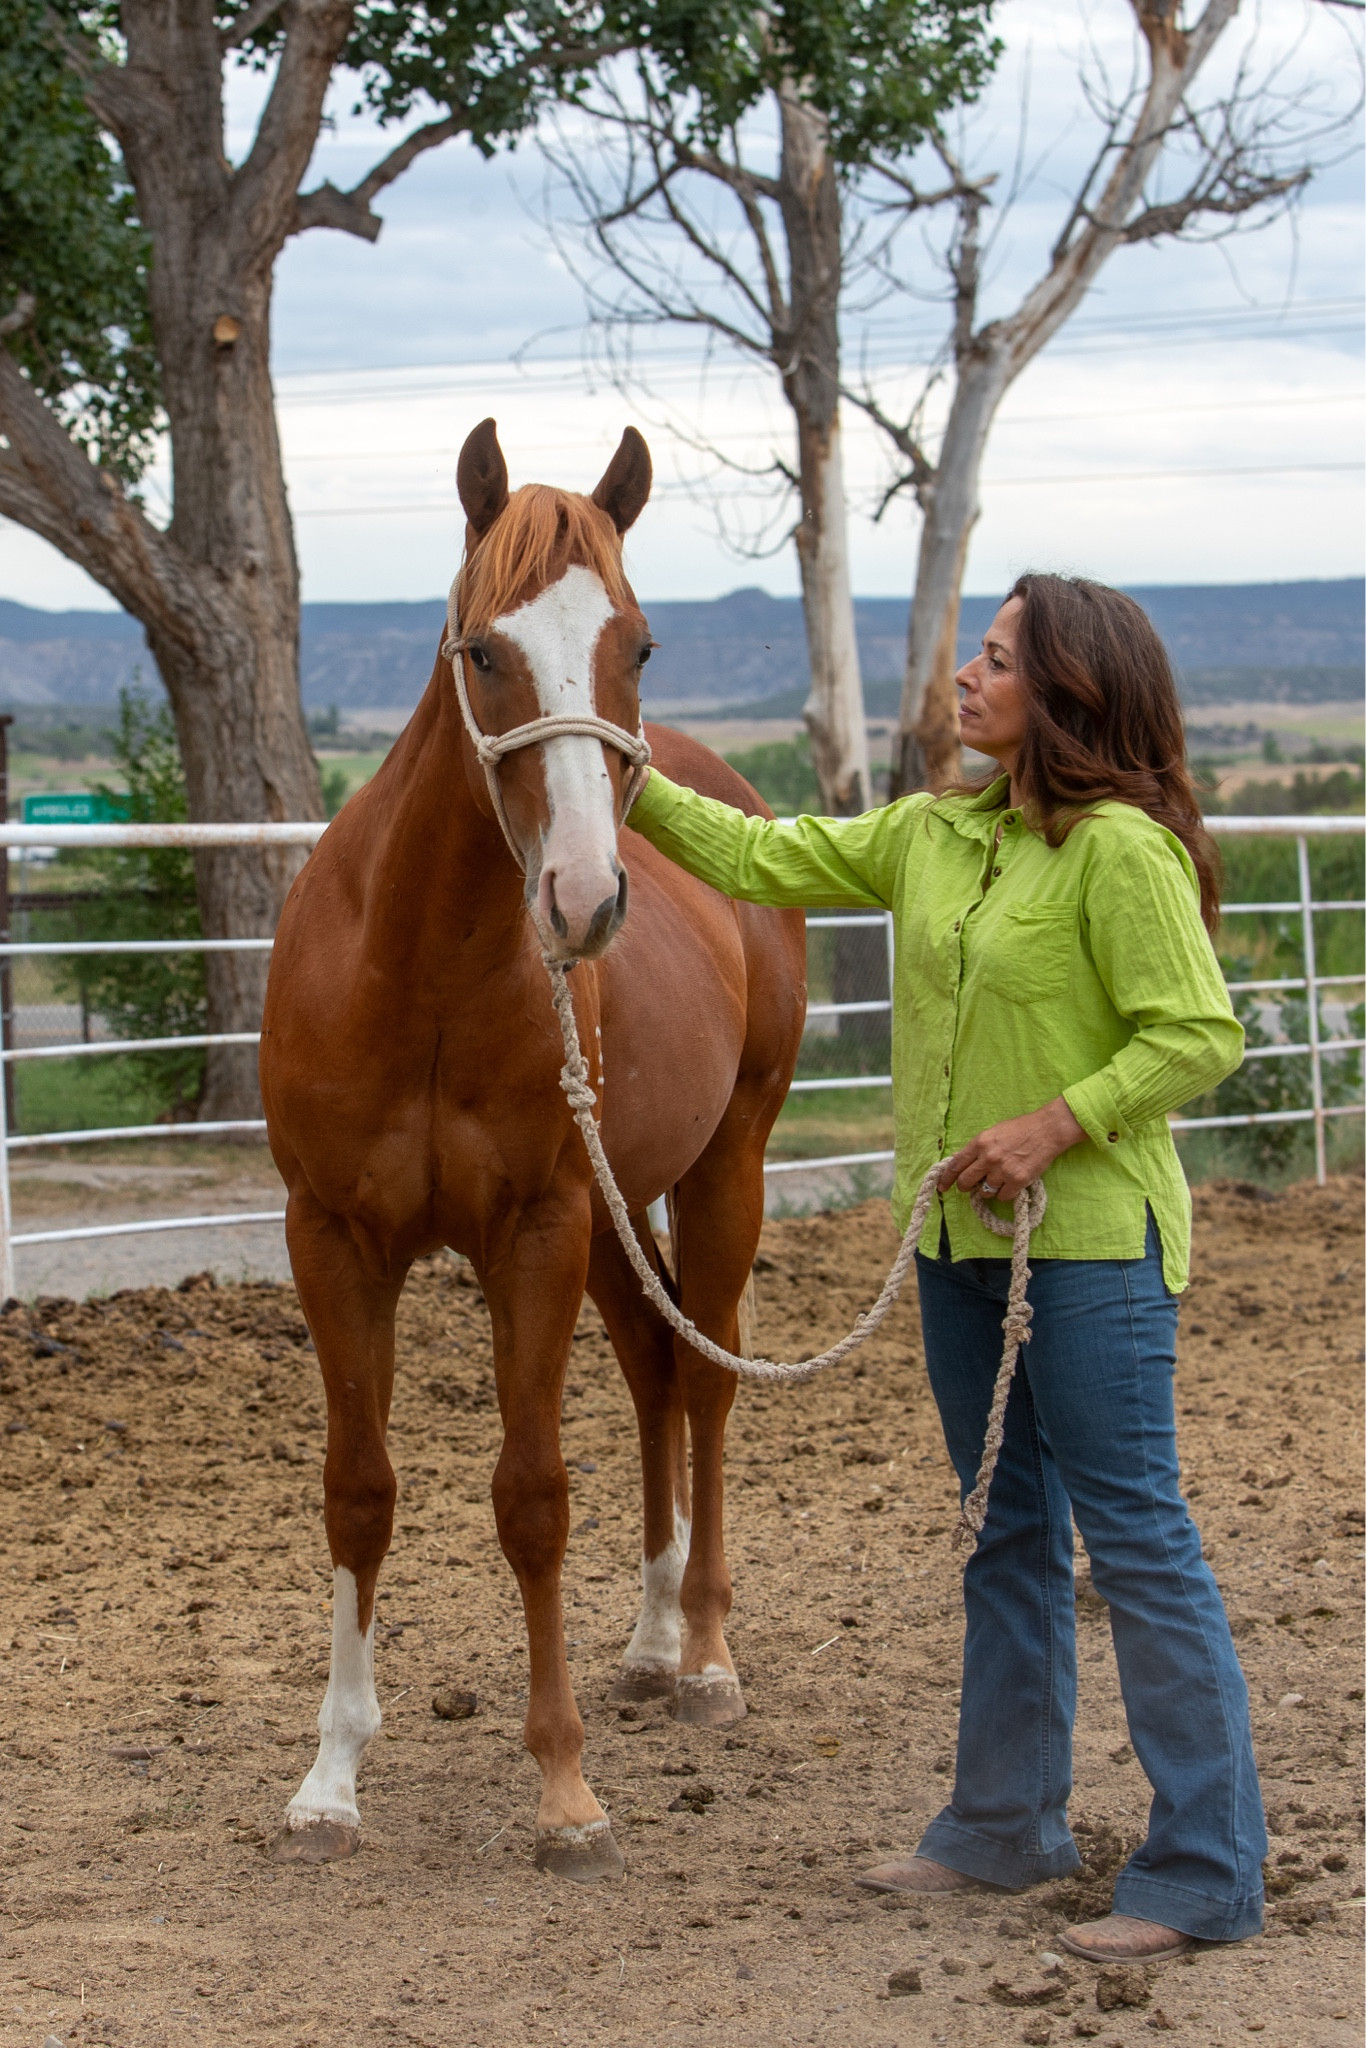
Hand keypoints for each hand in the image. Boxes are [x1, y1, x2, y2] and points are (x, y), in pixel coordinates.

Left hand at [938, 1097, 1085, 1203]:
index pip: (955, 1164)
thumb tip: (962, 1163)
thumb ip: (978, 1148)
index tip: (942, 1186)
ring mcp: (1003, 1170)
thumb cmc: (1020, 1129)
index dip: (947, 1178)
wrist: (1046, 1130)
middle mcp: (988, 1157)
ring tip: (996, 1181)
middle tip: (969, 1187)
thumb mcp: (993, 1132)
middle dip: (965, 1187)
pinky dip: (1003, 1194)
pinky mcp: (1017, 1180)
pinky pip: (1002, 1197)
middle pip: (965, 1181)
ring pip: (984, 1192)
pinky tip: (1009, 1185)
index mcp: (980, 1142)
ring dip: (987, 1190)